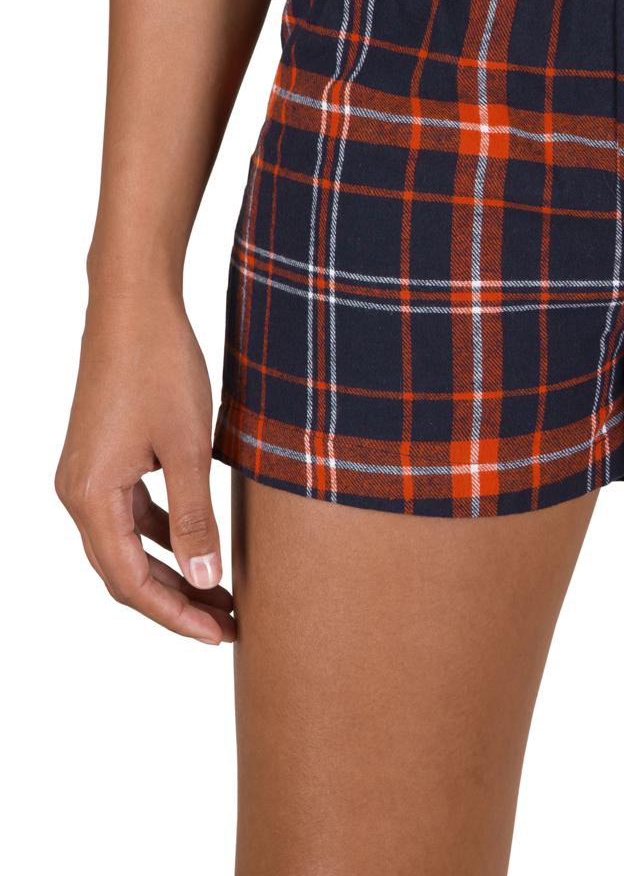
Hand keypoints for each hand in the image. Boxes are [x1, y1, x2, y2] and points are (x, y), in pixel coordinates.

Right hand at [56, 287, 233, 644]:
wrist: (133, 307)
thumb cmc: (160, 368)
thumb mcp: (188, 447)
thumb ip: (195, 516)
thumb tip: (206, 580)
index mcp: (89, 497)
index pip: (130, 582)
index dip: (175, 615)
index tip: (220, 634)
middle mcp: (77, 492)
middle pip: (124, 571)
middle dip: (176, 602)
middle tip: (229, 623)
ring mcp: (88, 475)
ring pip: (128, 545)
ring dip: (172, 570)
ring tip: (221, 593)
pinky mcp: (104, 457)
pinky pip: (131, 514)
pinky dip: (164, 535)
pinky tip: (198, 544)